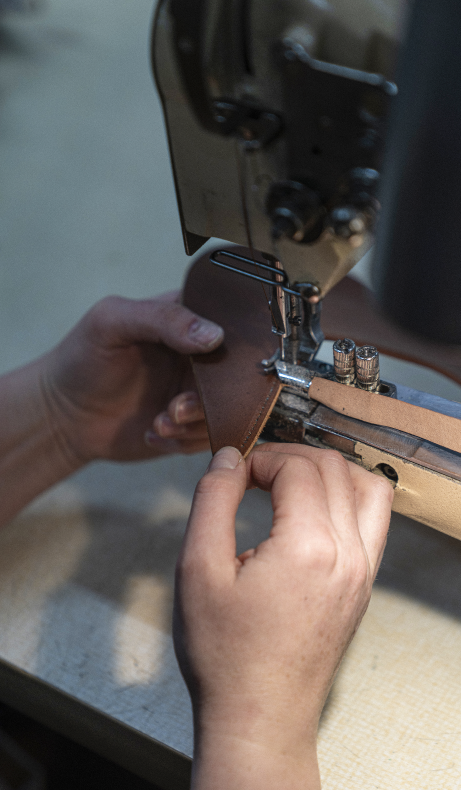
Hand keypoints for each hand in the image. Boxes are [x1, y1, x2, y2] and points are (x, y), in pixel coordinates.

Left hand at [40, 292, 222, 462]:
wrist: (64, 417)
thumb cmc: (81, 360)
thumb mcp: (112, 322)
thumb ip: (162, 320)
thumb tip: (213, 335)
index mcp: (186, 319)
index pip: (231, 324)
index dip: (232, 346)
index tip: (214, 365)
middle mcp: (198, 355)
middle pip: (236, 374)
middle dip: (210, 397)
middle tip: (178, 407)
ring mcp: (196, 391)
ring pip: (228, 410)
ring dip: (195, 423)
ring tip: (161, 421)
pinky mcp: (191, 425)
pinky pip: (210, 436)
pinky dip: (185, 441)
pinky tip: (153, 432)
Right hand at [174, 443, 392, 789]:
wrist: (258, 716)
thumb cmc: (224, 653)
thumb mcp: (198, 569)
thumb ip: (212, 501)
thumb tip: (229, 457)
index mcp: (309, 547)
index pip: (297, 467)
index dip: (261, 458)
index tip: (234, 475)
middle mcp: (348, 553)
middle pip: (333, 467)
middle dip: (289, 456)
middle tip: (252, 473)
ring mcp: (363, 571)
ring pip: (366, 486)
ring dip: (328, 470)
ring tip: (288, 482)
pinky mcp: (363, 585)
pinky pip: (374, 520)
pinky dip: (348, 497)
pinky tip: (313, 510)